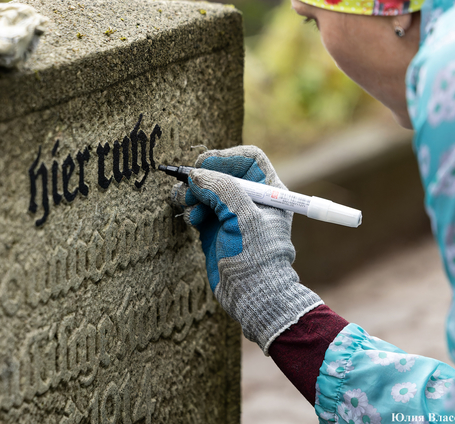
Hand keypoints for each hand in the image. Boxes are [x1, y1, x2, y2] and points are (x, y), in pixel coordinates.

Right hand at [170, 145, 322, 353]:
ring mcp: (231, 214)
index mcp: (268, 191)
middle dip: (202, 177)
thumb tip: (195, 175)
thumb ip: (220, 189)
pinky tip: (191, 221)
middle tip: (187, 187)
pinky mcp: (215, 228)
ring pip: (205, 190)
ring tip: (186, 206)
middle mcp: (250, 199)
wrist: (252, 296)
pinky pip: (197, 208)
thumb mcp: (243, 217)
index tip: (205, 165)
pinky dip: (190, 209)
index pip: (248, 160)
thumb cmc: (257, 257)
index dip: (226, 158)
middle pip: (221, 173)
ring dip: (191, 193)